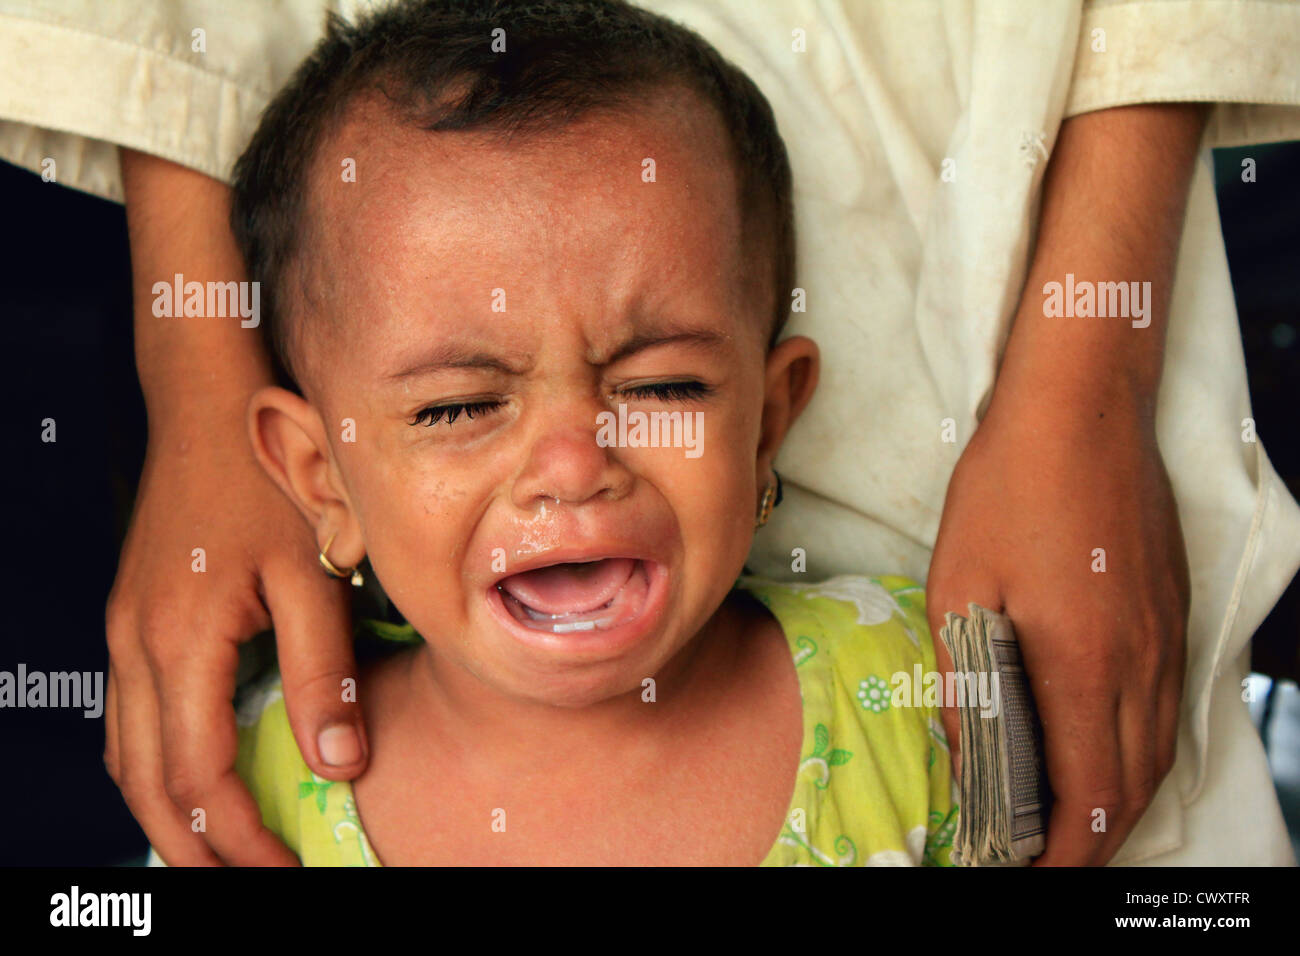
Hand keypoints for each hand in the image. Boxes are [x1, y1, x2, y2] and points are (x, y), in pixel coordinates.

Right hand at [104, 406, 366, 864]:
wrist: (207, 407)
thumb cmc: (267, 480)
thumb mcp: (312, 572)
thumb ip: (323, 671)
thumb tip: (338, 764)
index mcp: (181, 642)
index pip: (201, 776)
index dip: (241, 838)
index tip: (285, 872)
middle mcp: (137, 647)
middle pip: (149, 784)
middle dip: (196, 849)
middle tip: (248, 887)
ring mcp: (125, 633)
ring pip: (127, 758)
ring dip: (169, 815)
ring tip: (218, 854)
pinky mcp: (132, 620)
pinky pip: (127, 720)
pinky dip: (154, 768)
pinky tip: (189, 779)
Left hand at [926, 377, 1189, 865]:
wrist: (1079, 407)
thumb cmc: (1007, 489)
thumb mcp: (960, 585)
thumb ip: (965, 675)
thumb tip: (963, 744)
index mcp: (1084, 663)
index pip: (1088, 793)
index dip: (1062, 850)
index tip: (1029, 874)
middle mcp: (1141, 662)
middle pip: (1131, 785)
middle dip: (1093, 838)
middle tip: (1044, 859)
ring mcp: (1165, 635)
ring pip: (1156, 749)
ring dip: (1118, 797)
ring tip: (1070, 817)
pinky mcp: (1170, 608)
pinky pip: (1164, 705)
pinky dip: (1136, 747)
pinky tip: (1102, 744)